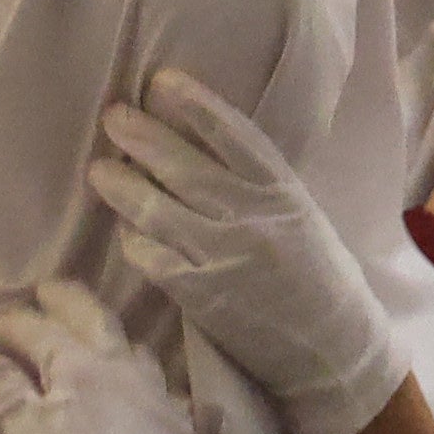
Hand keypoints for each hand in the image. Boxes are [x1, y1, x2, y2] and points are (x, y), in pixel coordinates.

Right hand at [0, 280, 195, 433]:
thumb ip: (8, 393)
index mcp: (77, 367)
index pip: (42, 332)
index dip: (18, 323)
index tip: (0, 320)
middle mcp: (122, 369)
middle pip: (97, 320)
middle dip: (69, 301)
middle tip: (50, 290)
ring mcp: (157, 394)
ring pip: (138, 351)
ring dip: (115, 338)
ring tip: (102, 337)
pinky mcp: (180, 425)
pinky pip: (171, 392)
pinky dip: (156, 385)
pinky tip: (154, 390)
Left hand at [90, 70, 407, 433]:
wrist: (334, 351)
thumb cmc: (321, 279)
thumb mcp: (302, 217)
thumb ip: (258, 186)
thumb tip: (203, 151)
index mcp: (283, 192)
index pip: (233, 136)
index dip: (196, 105)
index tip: (162, 81)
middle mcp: (252, 218)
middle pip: (185, 168)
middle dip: (143, 137)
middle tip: (113, 116)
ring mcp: (224, 258)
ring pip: (159, 210)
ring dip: (123, 186)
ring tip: (99, 169)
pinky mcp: (203, 297)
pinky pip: (154, 258)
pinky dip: (136, 241)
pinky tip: (125, 231)